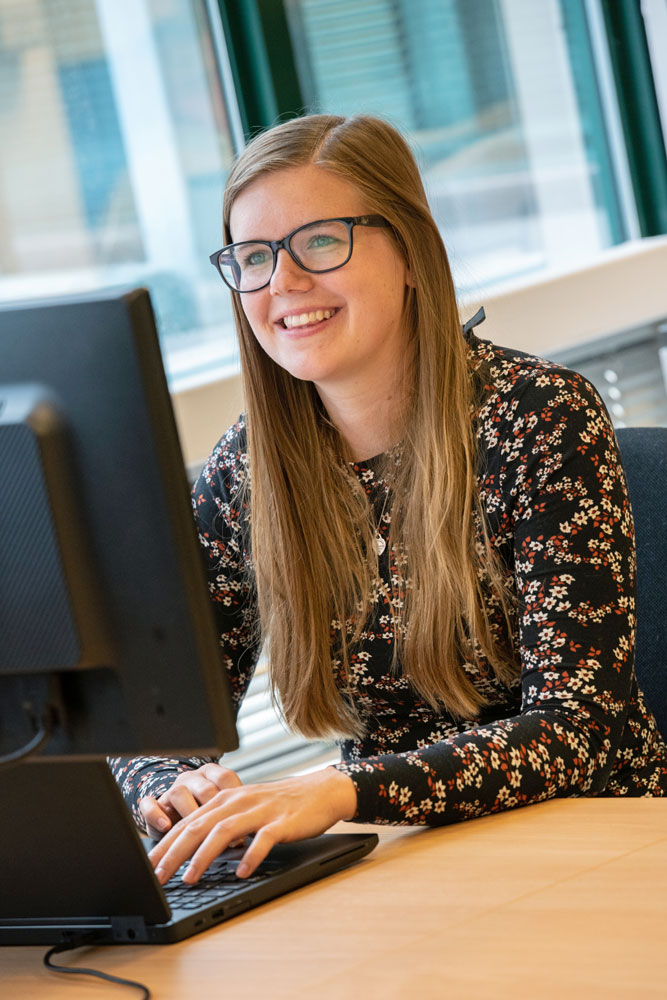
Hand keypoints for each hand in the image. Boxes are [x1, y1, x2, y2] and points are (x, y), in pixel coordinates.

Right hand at [140, 763, 241, 838]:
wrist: (177, 818)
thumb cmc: (209, 821)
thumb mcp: (223, 817)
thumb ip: (234, 824)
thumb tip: (247, 845)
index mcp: (213, 776)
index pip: (226, 779)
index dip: (236, 801)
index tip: (243, 827)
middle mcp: (193, 779)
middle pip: (203, 789)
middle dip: (214, 814)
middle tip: (223, 838)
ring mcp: (172, 790)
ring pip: (178, 793)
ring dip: (188, 815)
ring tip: (196, 835)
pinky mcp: (154, 804)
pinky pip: (150, 804)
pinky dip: (156, 815)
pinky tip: (165, 827)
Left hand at [148, 766, 357, 884]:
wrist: (320, 791)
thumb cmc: (280, 804)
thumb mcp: (245, 809)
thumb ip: (221, 825)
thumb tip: (191, 852)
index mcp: (225, 799)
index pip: (187, 822)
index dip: (165, 844)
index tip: (148, 866)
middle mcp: (238, 801)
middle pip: (199, 826)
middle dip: (174, 852)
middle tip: (157, 876)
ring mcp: (260, 811)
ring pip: (224, 831)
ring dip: (204, 856)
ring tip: (190, 878)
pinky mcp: (282, 821)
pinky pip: (263, 839)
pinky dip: (250, 855)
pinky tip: (242, 871)